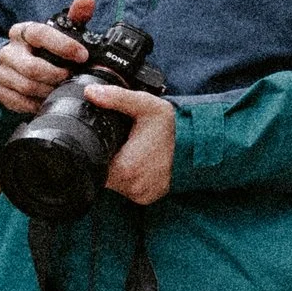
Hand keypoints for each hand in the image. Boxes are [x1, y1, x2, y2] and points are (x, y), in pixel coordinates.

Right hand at [0, 0, 93, 118]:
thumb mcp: (58, 31)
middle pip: (32, 67)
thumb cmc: (42, 48)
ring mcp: (3, 73)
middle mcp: (9, 51)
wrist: (14, 67)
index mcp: (22, 32)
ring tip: (64, 89)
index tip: (82, 55)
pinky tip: (50, 99)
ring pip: (28, 86)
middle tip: (73, 78)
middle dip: (57, 75)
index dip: (63, 45)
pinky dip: (39, 103)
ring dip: (49, 90)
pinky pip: (21, 102)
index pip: (40, 34)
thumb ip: (74, 16)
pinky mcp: (2, 92)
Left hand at [89, 85, 176, 205]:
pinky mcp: (147, 198)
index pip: (93, 162)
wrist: (200, 146)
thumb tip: (91, 92)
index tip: (108, 139)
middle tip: (124, 142)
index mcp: (125, 168)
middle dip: (107, 157)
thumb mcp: (145, 106)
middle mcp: (131, 186)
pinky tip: (141, 163)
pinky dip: (131, 176)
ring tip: (133, 151)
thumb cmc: (173, 127)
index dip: (95, 149)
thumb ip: (116, 98)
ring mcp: (140, 195)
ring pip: (115, 182)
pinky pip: (129, 188)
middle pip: (102, 173)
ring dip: (118, 168)